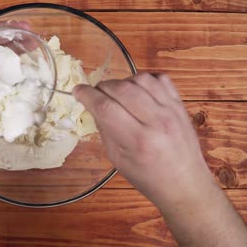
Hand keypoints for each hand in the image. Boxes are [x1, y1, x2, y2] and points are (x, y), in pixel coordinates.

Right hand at [73, 73, 213, 207]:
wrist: (185, 184)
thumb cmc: (147, 177)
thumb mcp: (117, 159)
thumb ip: (105, 129)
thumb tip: (93, 105)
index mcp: (137, 140)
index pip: (105, 107)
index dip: (87, 95)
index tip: (77, 91)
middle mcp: (156, 121)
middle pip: (121, 88)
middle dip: (101, 87)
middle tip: (96, 95)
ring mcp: (171, 110)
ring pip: (140, 79)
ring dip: (122, 82)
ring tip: (117, 94)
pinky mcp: (180, 105)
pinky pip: (160, 79)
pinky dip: (144, 80)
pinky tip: (138, 92)